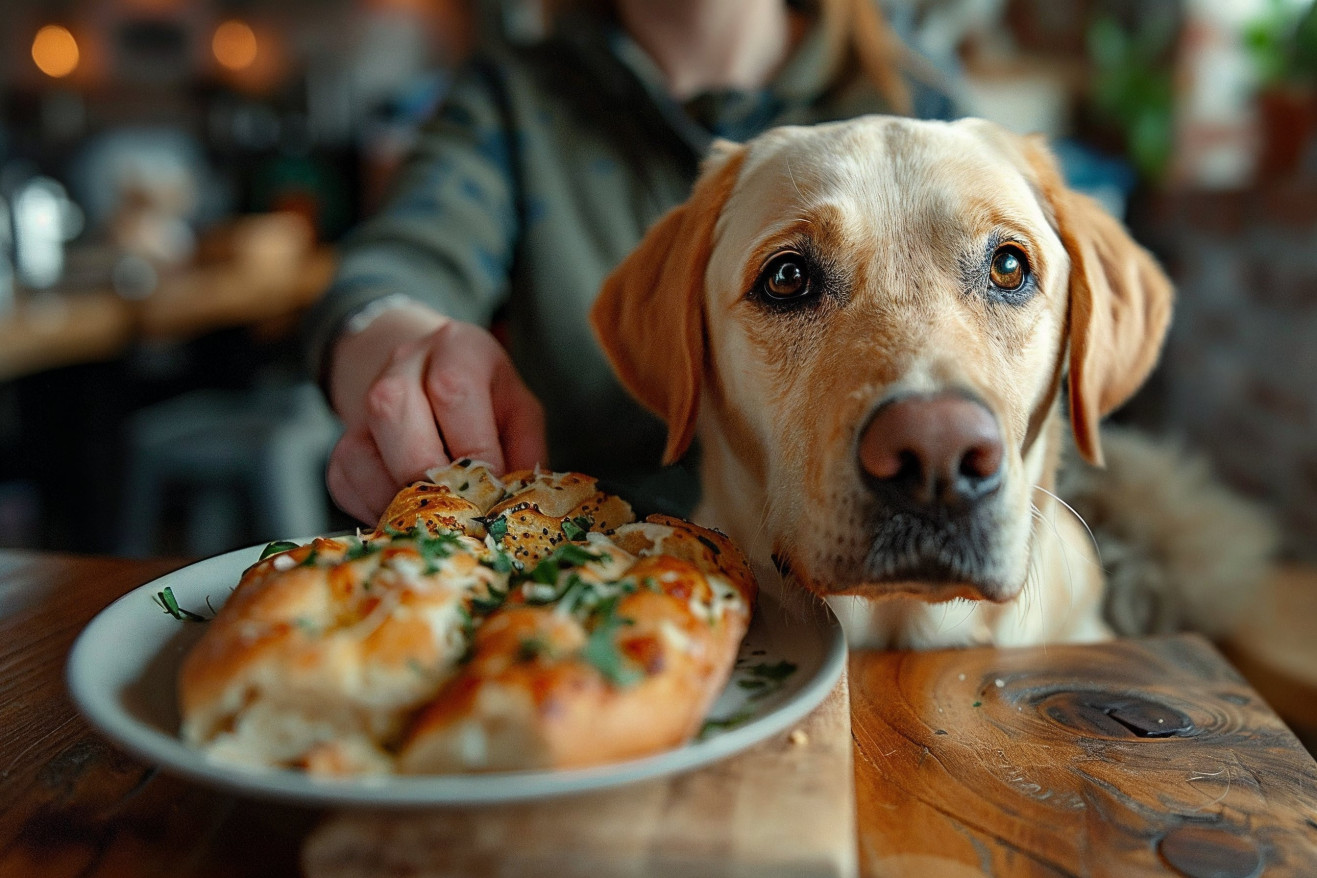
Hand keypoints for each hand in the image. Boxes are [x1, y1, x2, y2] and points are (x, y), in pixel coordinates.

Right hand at [325, 304, 546, 524]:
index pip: (453, 391)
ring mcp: (363, 402)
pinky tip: (410, 512)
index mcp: (457, 347)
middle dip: (429, 475)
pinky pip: (345, 480)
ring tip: (437, 516)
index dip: (473, 451)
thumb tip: (512, 505)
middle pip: (394, 413)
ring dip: (398, 498)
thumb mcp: (519, 414)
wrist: (429, 379)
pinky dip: (375, 509)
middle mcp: (402, 365)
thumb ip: (525, 454)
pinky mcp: (342, 442)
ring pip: (360, 454)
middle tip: (460, 508)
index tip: (491, 490)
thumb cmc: (486, 402)